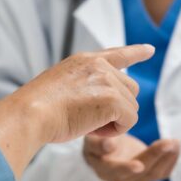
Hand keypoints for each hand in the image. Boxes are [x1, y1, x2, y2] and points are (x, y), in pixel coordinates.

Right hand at [0, 44, 154, 178]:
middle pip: (130, 89)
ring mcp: (107, 80)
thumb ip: (84, 86)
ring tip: (88, 124)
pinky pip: (129, 120)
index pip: (117, 54)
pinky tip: (93, 130)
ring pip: (131, 106)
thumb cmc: (38, 108)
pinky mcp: (112, 99)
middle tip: (90, 120)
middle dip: (118, 108)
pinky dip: (116, 130)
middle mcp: (99, 66)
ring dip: (115, 121)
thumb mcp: (62, 86)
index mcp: (85, 61)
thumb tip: (104, 102)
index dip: (135, 52)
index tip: (150, 50)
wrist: (30, 114)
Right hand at [83, 133, 179, 180]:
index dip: (127, 168)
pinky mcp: (147, 176)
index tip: (139, 165)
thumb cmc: (97, 140)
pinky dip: (171, 160)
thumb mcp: (92, 138)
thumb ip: (98, 143)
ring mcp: (135, 180)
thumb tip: (109, 145)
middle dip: (155, 156)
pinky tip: (175, 147)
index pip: (116, 171)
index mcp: (104, 169)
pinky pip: (162, 173)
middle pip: (141, 172)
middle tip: (168, 142)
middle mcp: (120, 179)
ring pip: (154, 174)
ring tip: (174, 142)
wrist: (106, 148)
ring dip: (167, 158)